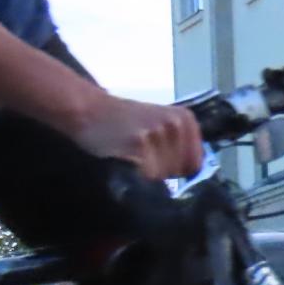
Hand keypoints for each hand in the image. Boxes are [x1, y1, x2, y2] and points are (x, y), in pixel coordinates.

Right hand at [69, 95, 203, 180]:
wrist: (88, 109)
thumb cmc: (123, 122)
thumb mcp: (161, 125)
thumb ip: (180, 146)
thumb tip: (194, 173)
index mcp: (186, 119)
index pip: (195, 164)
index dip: (176, 168)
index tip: (157, 157)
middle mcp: (176, 124)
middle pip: (180, 171)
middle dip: (162, 170)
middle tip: (140, 153)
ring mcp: (159, 133)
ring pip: (163, 176)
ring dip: (148, 173)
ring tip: (131, 153)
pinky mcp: (140, 143)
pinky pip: (147, 175)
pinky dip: (136, 173)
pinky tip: (124, 157)